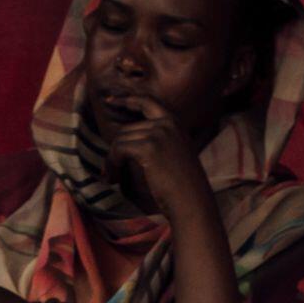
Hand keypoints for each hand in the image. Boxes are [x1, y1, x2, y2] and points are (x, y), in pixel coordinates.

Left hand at [94, 94, 213, 213]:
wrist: (192, 203)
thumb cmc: (183, 187)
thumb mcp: (175, 155)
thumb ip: (158, 141)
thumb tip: (124, 137)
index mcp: (175, 123)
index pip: (147, 101)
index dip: (127, 99)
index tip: (110, 101)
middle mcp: (168, 123)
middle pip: (126, 128)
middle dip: (115, 150)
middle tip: (111, 172)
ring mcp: (159, 133)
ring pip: (120, 139)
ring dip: (112, 160)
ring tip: (113, 178)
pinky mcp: (149, 147)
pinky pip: (118, 148)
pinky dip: (112, 164)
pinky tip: (114, 179)